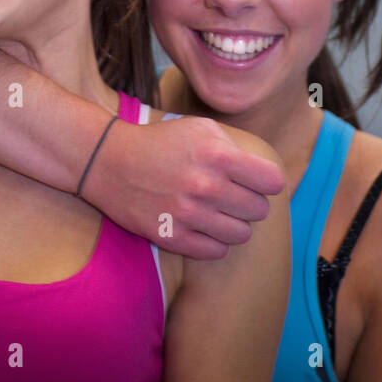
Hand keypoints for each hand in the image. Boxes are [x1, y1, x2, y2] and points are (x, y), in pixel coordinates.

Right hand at [82, 116, 284, 258]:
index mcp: (218, 155)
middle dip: (250, 202)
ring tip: (218, 213)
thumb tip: (264, 174)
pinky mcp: (171, 236)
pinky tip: (203, 227)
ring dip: (234, 224)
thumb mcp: (201, 128)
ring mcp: (188, 214)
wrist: (108, 161)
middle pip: (259, 210)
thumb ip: (236, 148)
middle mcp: (206, 186)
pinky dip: (214, 242)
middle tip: (232, 196)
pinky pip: (215, 252)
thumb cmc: (161, 143)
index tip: (256, 181)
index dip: (268, 182)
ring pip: (240, 235)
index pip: (273, 182)